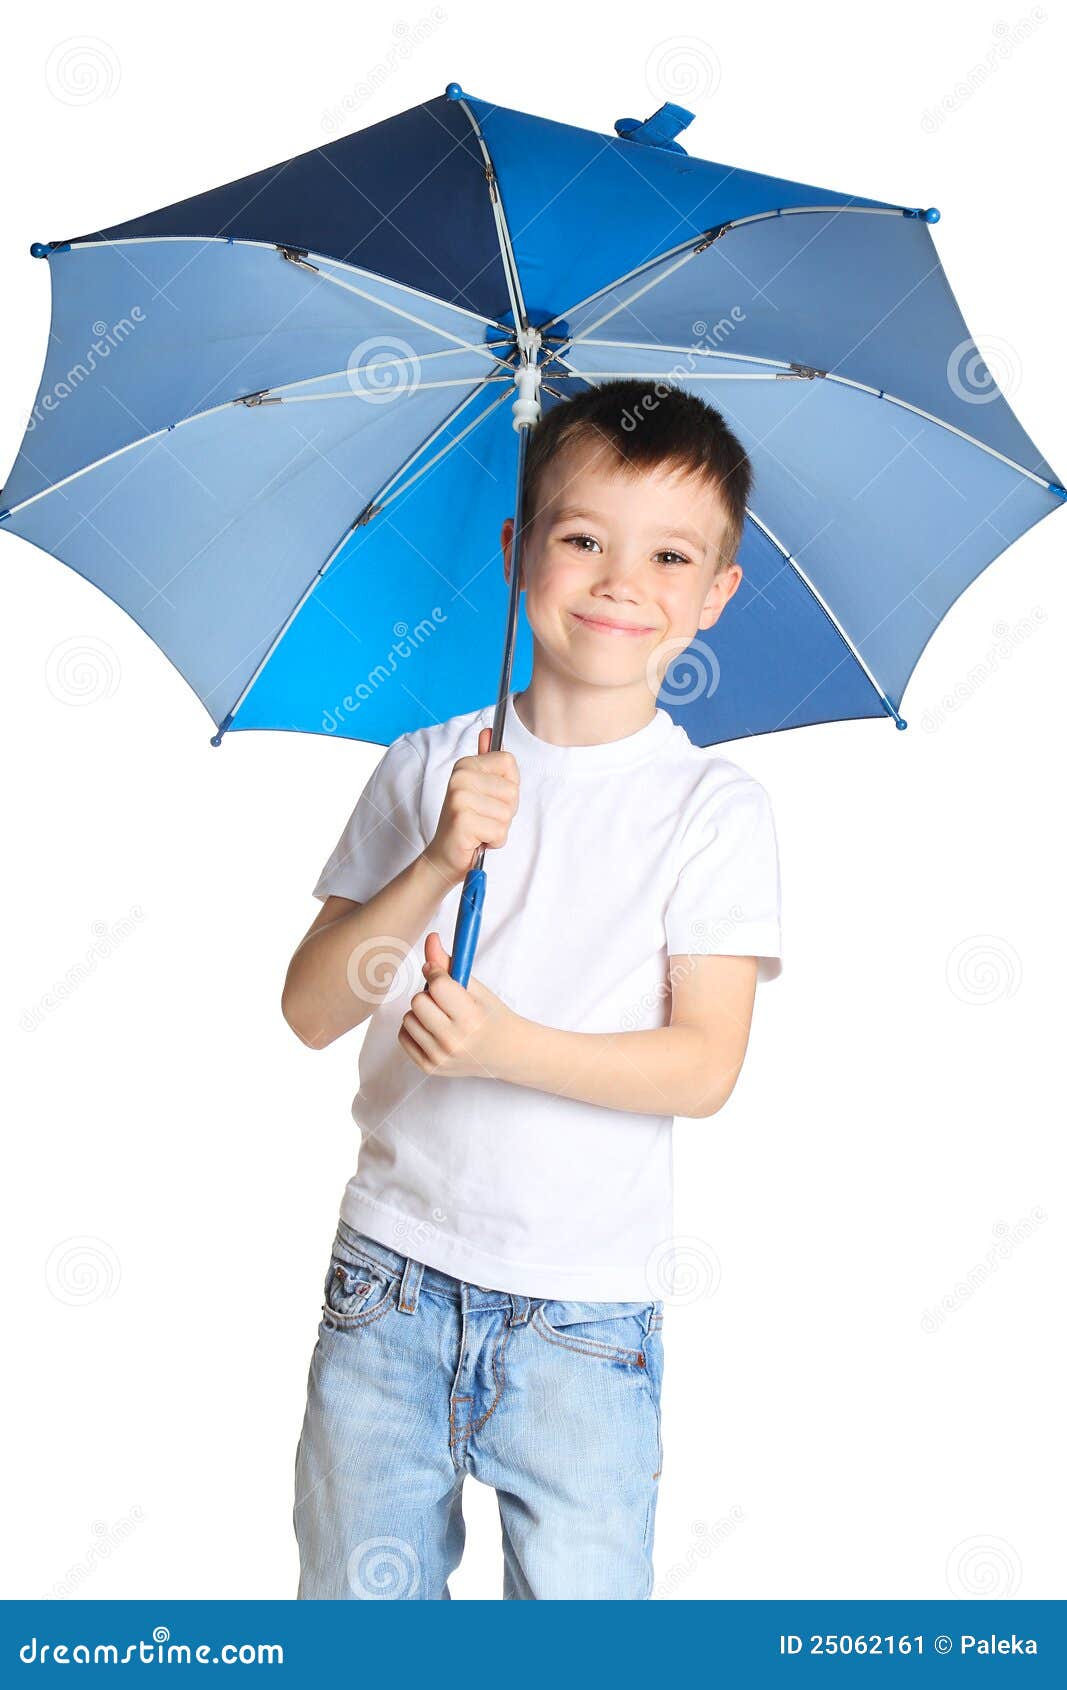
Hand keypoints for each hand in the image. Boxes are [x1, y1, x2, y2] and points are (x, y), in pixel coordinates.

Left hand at [397, 931, 519, 1079]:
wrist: (506, 1053)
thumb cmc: (491, 1016)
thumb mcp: (476, 988)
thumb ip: (449, 964)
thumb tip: (430, 939)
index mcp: (470, 1018)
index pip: (437, 985)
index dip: (436, 972)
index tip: (442, 973)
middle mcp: (453, 1040)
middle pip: (418, 1001)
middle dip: (429, 995)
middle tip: (445, 1000)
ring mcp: (439, 1057)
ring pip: (408, 1018)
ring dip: (421, 1012)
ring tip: (442, 1017)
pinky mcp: (429, 1067)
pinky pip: (403, 1035)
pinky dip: (415, 1028)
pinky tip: (434, 1029)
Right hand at [422, 726, 518, 887]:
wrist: (444, 856)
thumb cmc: (467, 824)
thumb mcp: (479, 789)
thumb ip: (486, 760)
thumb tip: (489, 732)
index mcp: (465, 764)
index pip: (509, 762)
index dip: (508, 786)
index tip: (491, 797)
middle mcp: (460, 777)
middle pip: (512, 789)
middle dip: (505, 810)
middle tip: (483, 817)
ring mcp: (460, 798)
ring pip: (507, 812)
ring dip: (499, 827)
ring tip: (480, 828)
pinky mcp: (463, 820)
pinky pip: (499, 831)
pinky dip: (493, 841)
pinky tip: (477, 839)